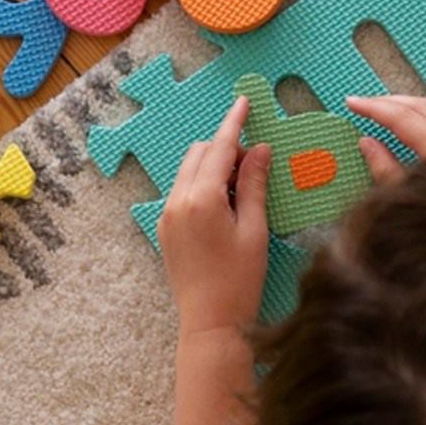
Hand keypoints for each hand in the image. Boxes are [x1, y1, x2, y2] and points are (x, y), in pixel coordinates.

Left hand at [160, 95, 270, 336]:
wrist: (210, 322)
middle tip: (256, 165)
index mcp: (201, 198)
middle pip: (199, 154)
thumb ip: (254, 185)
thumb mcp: (254, 228)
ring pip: (189, 171)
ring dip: (214, 167)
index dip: (234, 123)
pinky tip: (226, 206)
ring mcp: (167, 215)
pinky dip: (203, 186)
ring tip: (242, 190)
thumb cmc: (239, 279)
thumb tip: (260, 150)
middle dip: (226, 149)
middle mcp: (177, 201)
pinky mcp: (165, 229)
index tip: (243, 102)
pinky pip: (183, 192)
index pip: (219, 147)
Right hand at [344, 93, 425, 182]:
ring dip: (424, 103)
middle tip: (370, 103)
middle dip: (394, 102)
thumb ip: (386, 170)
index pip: (403, 118)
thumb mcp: (409, 202)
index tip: (353, 103)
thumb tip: (368, 143)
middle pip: (425, 108)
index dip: (375, 109)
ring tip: (403, 105)